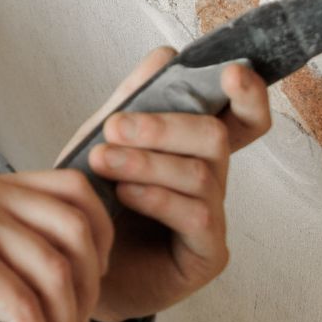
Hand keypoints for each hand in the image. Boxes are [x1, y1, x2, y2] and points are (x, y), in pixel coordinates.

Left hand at [54, 46, 271, 321]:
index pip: (242, 116)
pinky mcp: (207, 255)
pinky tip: (124, 196)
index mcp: (195, 148)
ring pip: (202, 173)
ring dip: (147, 162)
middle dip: (163, 126)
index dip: (249, 94)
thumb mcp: (102, 141)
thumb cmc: (94, 202)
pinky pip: (196, 216)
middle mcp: (212, 180)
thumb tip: (166, 55)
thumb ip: (133, 99)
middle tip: (114, 128)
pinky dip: (157, 198)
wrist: (72, 266)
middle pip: (216, 136)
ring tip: (102, 162)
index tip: (232, 74)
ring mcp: (214, 218)